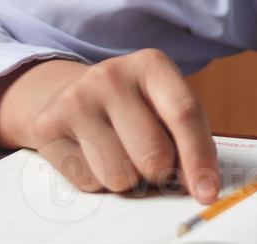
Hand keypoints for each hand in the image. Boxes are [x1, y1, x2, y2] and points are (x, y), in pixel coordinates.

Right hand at [0, 50, 219, 201]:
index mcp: (152, 64)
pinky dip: (98, 180)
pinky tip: (93, 154)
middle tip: (155, 164)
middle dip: (160, 173)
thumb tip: (201, 186)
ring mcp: (77, 100)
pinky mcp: (48, 126)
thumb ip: (188, 138)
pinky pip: (89, 182)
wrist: (68, 93)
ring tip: (120, 152)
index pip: (184, 114)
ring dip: (127, 179)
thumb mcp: (164, 105)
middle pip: (154, 155)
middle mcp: (112, 76)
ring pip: (120, 177)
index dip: (199, 158)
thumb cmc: (132, 107)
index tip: (207, 191)